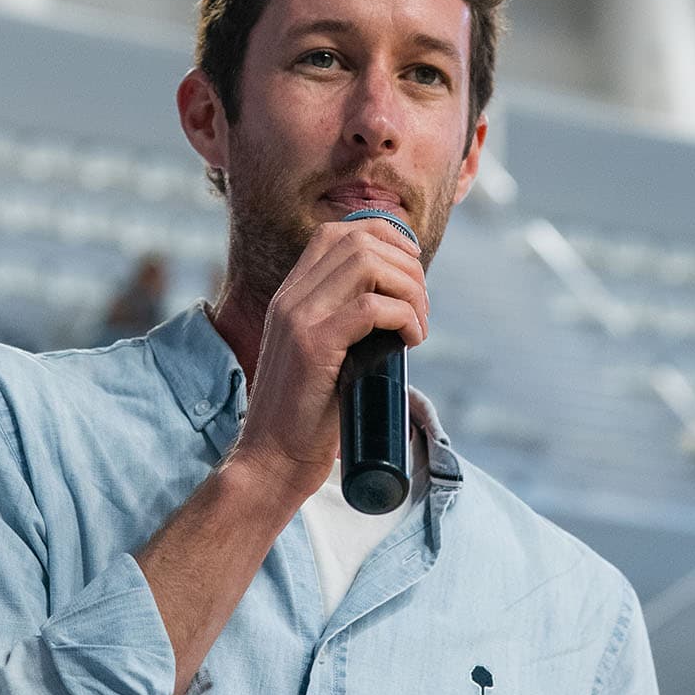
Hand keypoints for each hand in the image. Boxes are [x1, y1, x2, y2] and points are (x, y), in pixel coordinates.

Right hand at [230, 216, 427, 507]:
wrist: (272, 461)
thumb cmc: (307, 416)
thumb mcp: (322, 355)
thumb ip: (344, 322)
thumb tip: (398, 304)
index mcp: (290, 295)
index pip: (337, 233)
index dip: (384, 236)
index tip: (411, 269)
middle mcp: (290, 298)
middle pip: (359, 241)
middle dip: (406, 266)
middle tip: (422, 307)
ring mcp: (298, 320)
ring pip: (368, 265)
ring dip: (409, 289)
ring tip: (418, 325)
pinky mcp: (314, 347)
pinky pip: (372, 308)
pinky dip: (404, 317)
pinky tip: (411, 341)